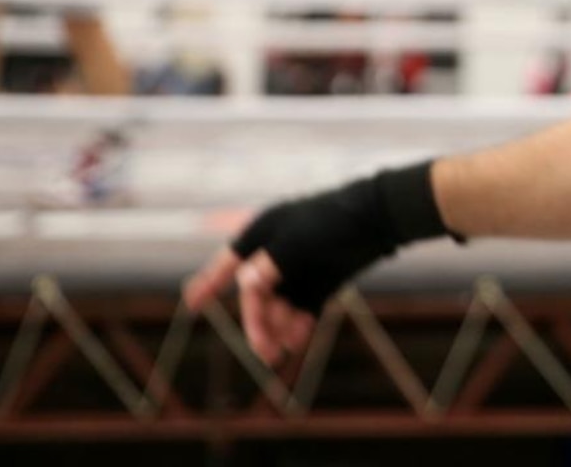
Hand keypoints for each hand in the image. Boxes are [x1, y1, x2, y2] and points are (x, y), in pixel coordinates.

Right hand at [181, 163, 447, 360]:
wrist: (380, 217)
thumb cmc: (333, 222)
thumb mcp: (295, 244)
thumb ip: (268, 267)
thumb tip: (246, 286)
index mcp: (264, 233)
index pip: (228, 263)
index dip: (208, 282)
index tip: (191, 304)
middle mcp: (277, 253)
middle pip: (256, 296)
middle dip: (258, 323)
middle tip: (265, 352)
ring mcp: (299, 268)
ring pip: (278, 306)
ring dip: (278, 327)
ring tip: (288, 345)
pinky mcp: (321, 281)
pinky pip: (301, 309)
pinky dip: (298, 325)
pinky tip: (299, 338)